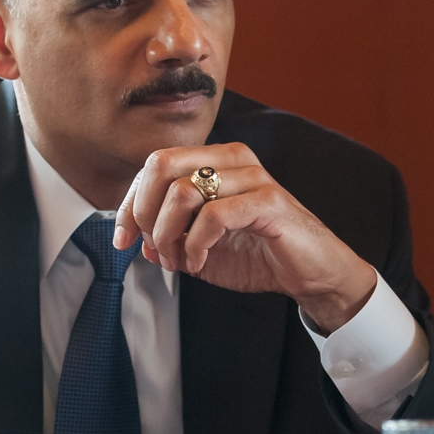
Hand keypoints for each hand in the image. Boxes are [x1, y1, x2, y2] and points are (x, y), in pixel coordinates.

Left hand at [114, 143, 376, 332]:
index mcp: (214, 160)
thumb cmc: (260, 254)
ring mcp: (252, 177)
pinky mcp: (268, 202)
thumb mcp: (200, 247)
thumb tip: (136, 239)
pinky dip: (195, 245)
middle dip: (144, 213)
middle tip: (153, 249)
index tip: (123, 240)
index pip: (155, 165)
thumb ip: (168, 238)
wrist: (310, 273)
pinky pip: (213, 216)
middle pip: (161, 165)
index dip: (129, 204)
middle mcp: (232, 159)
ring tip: (178, 260)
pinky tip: (198, 262)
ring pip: (183, 192)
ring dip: (169, 234)